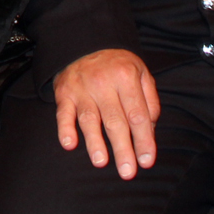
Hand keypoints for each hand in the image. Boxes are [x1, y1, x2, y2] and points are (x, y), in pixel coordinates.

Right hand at [52, 49, 159, 178]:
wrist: (85, 42)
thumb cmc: (118, 65)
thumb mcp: (141, 73)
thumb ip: (150, 101)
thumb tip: (150, 130)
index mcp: (126, 77)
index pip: (137, 114)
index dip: (144, 139)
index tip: (147, 161)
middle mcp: (103, 82)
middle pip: (115, 120)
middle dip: (122, 148)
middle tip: (128, 172)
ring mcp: (82, 88)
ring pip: (89, 118)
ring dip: (94, 142)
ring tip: (101, 162)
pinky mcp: (64, 92)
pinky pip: (63, 113)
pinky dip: (64, 128)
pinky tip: (69, 143)